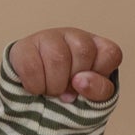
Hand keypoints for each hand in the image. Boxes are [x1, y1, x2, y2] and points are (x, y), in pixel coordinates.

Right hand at [7, 27, 121, 103]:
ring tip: (51, 90)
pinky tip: (36, 88)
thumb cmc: (69, 94)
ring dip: (55, 86)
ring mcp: (48, 37)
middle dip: (75, 80)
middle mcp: (74, 36)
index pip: (110, 54)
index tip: (87, 86)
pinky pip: (32, 67)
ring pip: (58, 57)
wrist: (33, 97)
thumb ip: (99, 91)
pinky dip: (36, 86)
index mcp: (96, 47)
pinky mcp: (24, 47)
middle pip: (83, 51)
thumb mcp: (92, 97)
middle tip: (67, 90)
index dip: (100, 75)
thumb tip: (80, 81)